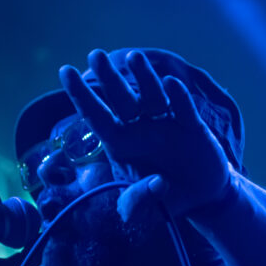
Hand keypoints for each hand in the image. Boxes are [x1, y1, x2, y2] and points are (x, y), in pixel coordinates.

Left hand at [58, 49, 234, 220]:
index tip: (65, 71)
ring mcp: (166, 124)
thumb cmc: (164, 198)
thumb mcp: (146, 210)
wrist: (200, 195)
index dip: (81, 96)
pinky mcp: (192, 127)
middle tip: (95, 55)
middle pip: (121, 99)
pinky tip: (170, 83)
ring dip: (143, 77)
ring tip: (133, 57)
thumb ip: (139, 203)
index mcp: (121, 144)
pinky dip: (178, 97)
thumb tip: (155, 185)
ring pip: (151, 96)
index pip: (96, 117)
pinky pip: (183, 109)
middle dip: (108, 78)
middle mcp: (140, 129)